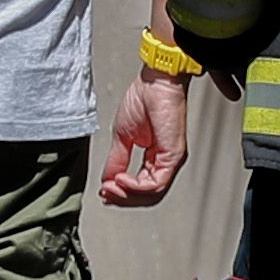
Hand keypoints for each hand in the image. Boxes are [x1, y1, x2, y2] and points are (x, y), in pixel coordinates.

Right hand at [97, 65, 190, 206]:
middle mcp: (166, 161)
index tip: (105, 191)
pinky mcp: (174, 156)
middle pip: (147, 196)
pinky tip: (122, 179)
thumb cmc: (145, 99)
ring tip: (111, 187)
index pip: (141, 187)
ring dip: (127, 194)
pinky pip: (156, 183)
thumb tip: (107, 180)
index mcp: (156, 157)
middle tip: (106, 194)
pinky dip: (136, 186)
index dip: (122, 193)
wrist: (156, 81)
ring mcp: (172, 160)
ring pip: (152, 194)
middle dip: (123, 198)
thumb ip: (117, 161)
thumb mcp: (122, 137)